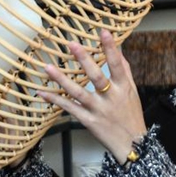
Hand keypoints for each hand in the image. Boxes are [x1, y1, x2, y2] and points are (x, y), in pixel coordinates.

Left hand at [37, 29, 146, 164]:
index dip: (110, 48)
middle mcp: (111, 98)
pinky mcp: (88, 121)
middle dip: (84, 60)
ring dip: (62, 80)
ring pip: (78, 93)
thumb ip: (125, 71)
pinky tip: (42, 92)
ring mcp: (98, 110)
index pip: (117, 65)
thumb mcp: (133, 92)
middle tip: (71, 44)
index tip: (103, 31)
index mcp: (123, 88)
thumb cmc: (132, 115)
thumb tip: (120, 52)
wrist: (132, 145)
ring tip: (48, 67)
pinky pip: (69, 109)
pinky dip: (55, 100)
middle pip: (96, 77)